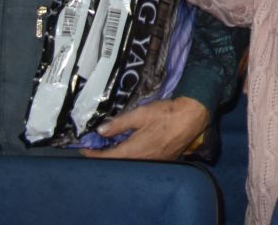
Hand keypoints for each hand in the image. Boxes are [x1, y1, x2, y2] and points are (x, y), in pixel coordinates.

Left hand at [84, 96, 208, 160]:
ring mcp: (154, 162)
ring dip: (120, 156)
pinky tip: (133, 146)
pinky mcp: (163, 159)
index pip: (107, 158)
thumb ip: (119, 124)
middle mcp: (142, 160)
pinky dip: (133, 155)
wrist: (193, 116)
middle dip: (105, 155)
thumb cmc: (166, 114)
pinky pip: (143, 161)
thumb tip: (100, 131)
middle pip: (118, 163)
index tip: (84, 150)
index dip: (94, 155)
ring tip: (112, 146)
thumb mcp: (140, 114)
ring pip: (130, 162)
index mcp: (133, 150)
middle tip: (97, 147)